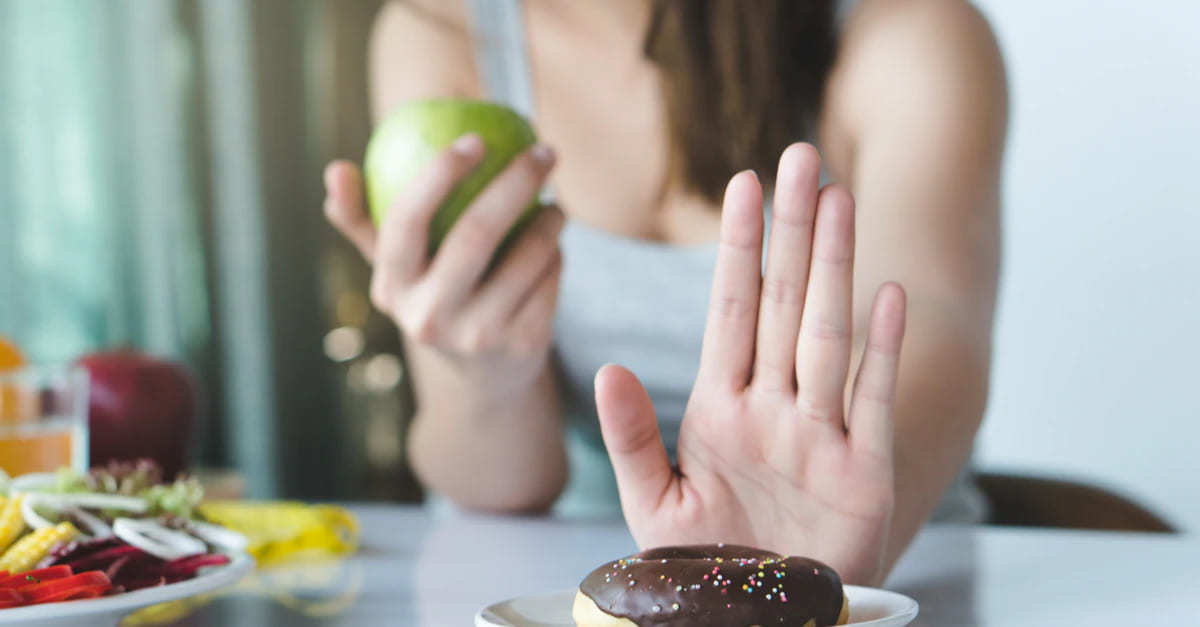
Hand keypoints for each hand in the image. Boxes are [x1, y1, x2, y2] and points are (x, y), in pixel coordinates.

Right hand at [323, 134, 563, 392]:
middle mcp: (430, 317)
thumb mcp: (396, 269)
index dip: (438, 174)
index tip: (473, 140)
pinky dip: (557, 255)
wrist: (483, 378)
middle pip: (476, 233)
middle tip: (543, 152)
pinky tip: (555, 246)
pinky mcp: (522, 346)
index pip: (405, 220)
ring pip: (527, 255)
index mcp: (392, 288)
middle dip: (516, 182)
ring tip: (553, 204)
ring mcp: (477, 336)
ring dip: (550, 220)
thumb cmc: (434, 297)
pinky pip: (550, 279)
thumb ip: (363, 220)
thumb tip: (336, 169)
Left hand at [594, 144, 906, 584]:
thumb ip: (632, 435)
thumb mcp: (654, 502)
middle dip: (791, 231)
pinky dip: (882, 352)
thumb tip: (607, 367)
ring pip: (827, 334)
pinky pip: (873, 402)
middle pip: (782, 303)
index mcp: (721, 408)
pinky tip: (889, 295)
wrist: (757, 621)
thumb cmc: (707, 564)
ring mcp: (821, 436)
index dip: (737, 247)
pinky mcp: (863, 474)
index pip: (730, 310)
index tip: (742, 185)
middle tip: (801, 157)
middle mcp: (774, 408)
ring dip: (834, 269)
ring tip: (839, 200)